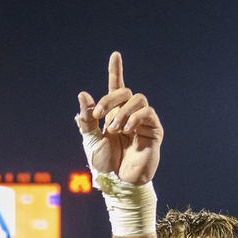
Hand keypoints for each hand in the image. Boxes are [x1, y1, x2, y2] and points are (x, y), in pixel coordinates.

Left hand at [77, 52, 162, 184]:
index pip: (116, 88)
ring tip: (114, 131)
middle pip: (124, 91)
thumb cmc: (104, 164)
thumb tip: (83, 94)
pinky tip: (127, 130)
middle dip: (109, 100)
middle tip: (99, 117)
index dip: (116, 71)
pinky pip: (147, 113)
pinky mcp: (154, 130)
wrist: (118, 182)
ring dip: (122, 112)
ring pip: (137, 99)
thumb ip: (87, 119)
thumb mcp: (91, 140)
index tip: (115, 55)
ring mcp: (142, 121)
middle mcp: (128, 114)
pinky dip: (135, 118)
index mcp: (113, 114)